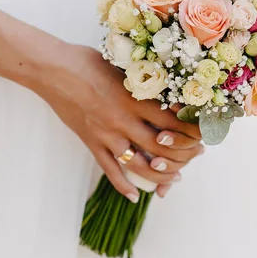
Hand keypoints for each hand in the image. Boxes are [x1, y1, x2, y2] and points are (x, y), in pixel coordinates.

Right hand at [32, 44, 202, 202]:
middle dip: (184, 155)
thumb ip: (144, 84)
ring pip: (139, 166)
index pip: (172, 123)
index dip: (192, 132)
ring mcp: (106, 135)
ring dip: (161, 175)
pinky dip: (123, 186)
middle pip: (161, 148)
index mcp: (134, 99)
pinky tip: (135, 195)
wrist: (53, 69)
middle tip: (196, 155)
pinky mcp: (91, 143)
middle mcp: (123, 121)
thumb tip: (168, 94)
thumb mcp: (123, 68)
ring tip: (175, 177)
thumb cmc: (88, 62)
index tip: (203, 133)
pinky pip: (109, 170)